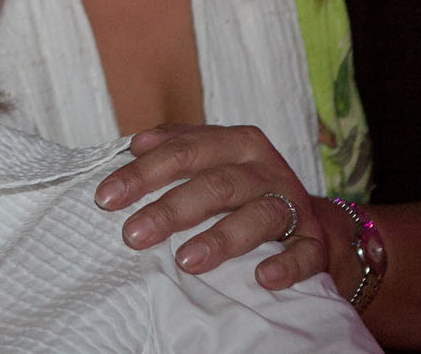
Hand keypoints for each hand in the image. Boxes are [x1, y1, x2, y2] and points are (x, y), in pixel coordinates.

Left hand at [93, 123, 331, 289]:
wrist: (312, 219)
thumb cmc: (244, 187)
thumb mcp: (212, 158)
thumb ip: (174, 147)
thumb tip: (133, 145)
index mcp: (235, 142)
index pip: (182, 152)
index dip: (142, 173)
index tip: (106, 197)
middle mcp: (264, 169)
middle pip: (215, 184)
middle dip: (170, 210)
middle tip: (133, 235)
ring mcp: (293, 203)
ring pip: (258, 216)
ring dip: (222, 239)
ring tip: (185, 261)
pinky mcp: (315, 240)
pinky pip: (304, 252)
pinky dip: (285, 264)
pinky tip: (262, 277)